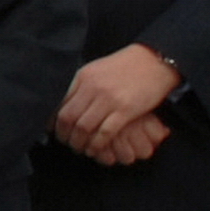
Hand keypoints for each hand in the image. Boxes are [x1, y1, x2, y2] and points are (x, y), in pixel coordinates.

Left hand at [54, 46, 183, 161]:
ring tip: (80, 148)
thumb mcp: (98, 69)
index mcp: (83, 77)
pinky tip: (95, 149)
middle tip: (66, 143)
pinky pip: (104, 133)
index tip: (54, 131)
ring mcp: (109, 99)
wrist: (155, 61)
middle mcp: (92, 88)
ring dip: (78, 143)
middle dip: (64, 135)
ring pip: (83, 128)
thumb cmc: (127, 66)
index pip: (59, 104)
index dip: (53, 122)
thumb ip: (82, 85)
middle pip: (68, 118)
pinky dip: (96, 145)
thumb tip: (64, 104)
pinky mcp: (125, 110)